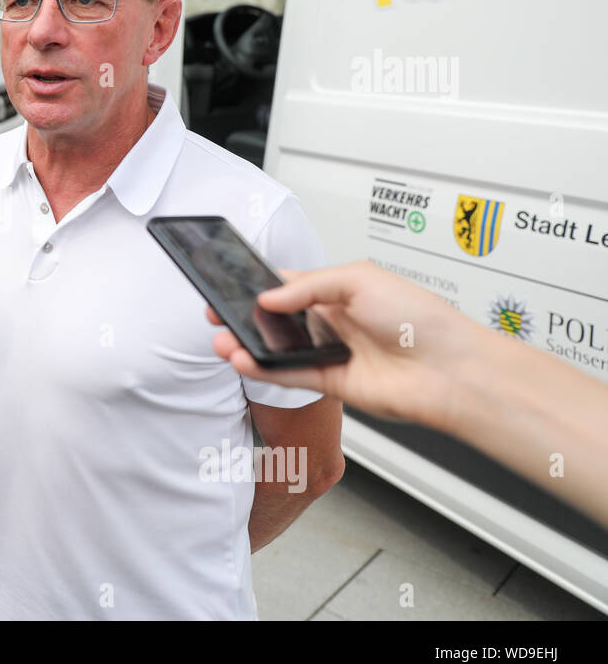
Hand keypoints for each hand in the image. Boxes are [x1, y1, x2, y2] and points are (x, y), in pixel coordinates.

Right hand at [208, 261, 482, 426]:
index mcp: (338, 291)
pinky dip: (263, 370)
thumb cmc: (420, 319)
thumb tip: (268, 297)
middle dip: (243, 316)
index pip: (287, 285)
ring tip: (225, 341)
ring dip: (247, 345)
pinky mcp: (330, 384)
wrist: (448, 368)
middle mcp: (332, 322)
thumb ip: (308, 287)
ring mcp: (330, 354)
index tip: (228, 283)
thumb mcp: (360, 279)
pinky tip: (244, 360)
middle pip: (275, 319)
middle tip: (216, 314)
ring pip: (277, 349)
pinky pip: (288, 376)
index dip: (257, 285)